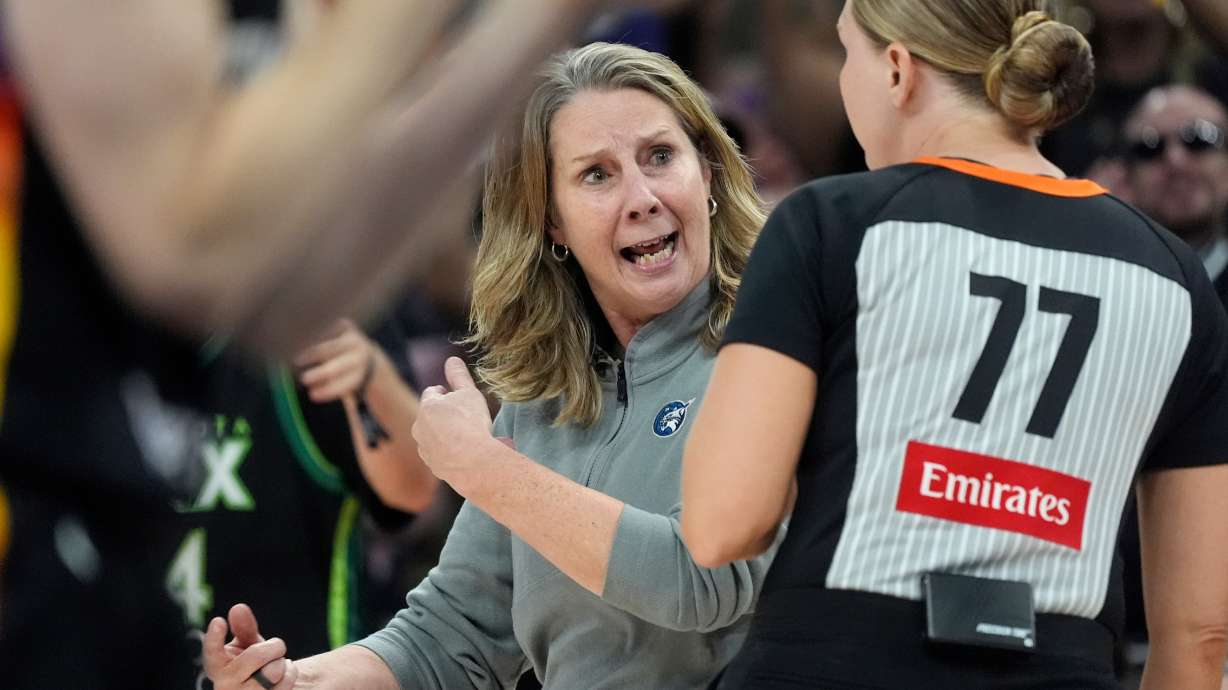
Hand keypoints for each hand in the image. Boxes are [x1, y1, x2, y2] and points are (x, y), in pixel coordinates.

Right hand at [203, 603, 298, 688]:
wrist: (267, 687)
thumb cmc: (254, 662)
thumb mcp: (248, 644)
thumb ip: (244, 627)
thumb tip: (238, 608)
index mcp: (217, 666)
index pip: (211, 652)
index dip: (214, 637)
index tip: (219, 621)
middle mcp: (225, 686)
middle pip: (256, 656)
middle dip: (274, 646)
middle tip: (276, 646)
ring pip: (274, 671)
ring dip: (282, 663)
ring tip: (276, 665)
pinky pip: (285, 682)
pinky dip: (290, 674)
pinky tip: (283, 676)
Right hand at [294, 319, 377, 403]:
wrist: (365, 354)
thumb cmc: (344, 376)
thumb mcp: (341, 386)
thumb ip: (326, 388)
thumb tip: (310, 401)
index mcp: (361, 374)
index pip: (346, 385)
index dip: (330, 391)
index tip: (313, 396)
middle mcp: (359, 355)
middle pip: (338, 365)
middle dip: (322, 373)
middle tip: (303, 379)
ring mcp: (353, 338)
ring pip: (331, 346)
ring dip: (312, 352)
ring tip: (293, 358)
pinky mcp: (345, 325)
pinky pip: (326, 329)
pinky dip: (311, 334)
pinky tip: (295, 337)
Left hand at [412, 357, 499, 491]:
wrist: (473, 462)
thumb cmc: (471, 424)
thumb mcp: (470, 393)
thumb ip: (459, 376)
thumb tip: (452, 359)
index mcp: (427, 407)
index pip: (432, 393)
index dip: (445, 393)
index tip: (455, 396)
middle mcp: (420, 428)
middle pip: (431, 416)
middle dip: (444, 415)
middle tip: (464, 417)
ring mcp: (425, 449)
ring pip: (434, 437)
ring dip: (446, 435)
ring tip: (468, 437)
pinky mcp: (433, 467)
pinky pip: (440, 455)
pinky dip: (450, 453)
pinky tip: (467, 453)